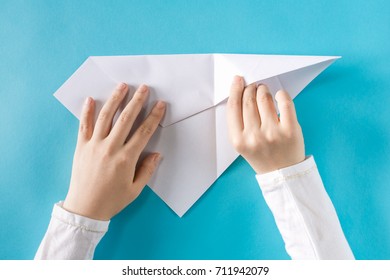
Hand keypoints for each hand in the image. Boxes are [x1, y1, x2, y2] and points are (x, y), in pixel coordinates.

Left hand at [63, 83, 165, 219]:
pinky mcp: (81, 146)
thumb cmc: (112, 200)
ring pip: (106, 117)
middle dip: (137, 101)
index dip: (154, 116)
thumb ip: (147, 170)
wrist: (84, 209)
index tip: (160, 104)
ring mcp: (94, 145)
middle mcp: (110, 148)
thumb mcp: (135, 189)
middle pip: (126, 119)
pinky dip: (87, 111)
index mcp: (126, 158)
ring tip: (122, 86)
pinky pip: (84, 125)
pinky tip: (91, 99)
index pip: (144, 132)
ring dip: (115, 100)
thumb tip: (156, 153)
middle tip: (144, 88)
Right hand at [227, 76, 304, 173]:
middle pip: (248, 100)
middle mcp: (254, 136)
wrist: (282, 174)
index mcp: (238, 140)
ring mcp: (273, 133)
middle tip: (253, 86)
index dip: (235, 90)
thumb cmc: (261, 156)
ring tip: (264, 91)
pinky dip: (281, 95)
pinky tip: (279, 96)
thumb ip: (238, 122)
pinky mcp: (291, 130)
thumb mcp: (242, 144)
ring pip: (264, 98)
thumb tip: (240, 93)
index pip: (233, 107)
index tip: (238, 80)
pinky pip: (285, 103)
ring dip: (263, 90)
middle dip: (250, 88)